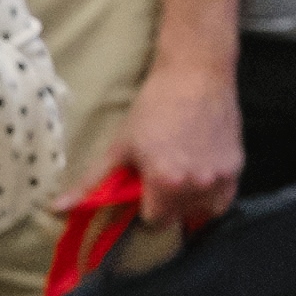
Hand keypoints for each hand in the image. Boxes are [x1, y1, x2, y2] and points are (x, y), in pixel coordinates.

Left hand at [100, 59, 241, 229]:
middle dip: (168, 206)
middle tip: (161, 181)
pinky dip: (213, 194)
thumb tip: (58, 208)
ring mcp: (221, 176)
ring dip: (192, 203)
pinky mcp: (238, 165)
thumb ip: (92, 182)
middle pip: (180, 218)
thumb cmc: (155, 106)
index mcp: (166, 183)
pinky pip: (226, 197)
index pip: (155, 222)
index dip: (145, 209)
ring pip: (205, 211)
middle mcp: (196, 185)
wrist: (197, 73)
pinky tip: (202, 176)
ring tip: (183, 181)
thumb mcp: (120, 145)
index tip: (143, 193)